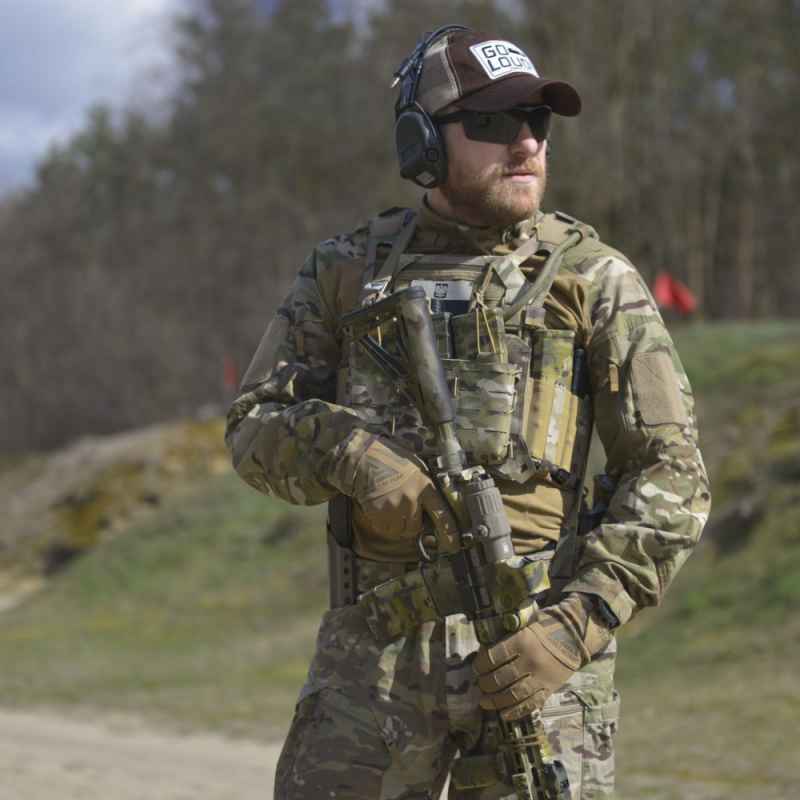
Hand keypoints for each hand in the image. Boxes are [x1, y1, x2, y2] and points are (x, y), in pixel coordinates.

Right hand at [350, 436, 457, 544]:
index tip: (453, 544)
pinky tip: (379, 508)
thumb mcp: (416, 471)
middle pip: (415, 528)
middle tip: (402, 511)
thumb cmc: (391, 462)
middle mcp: (412, 498)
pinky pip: (384, 528)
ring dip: (395, 525)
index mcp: (424, 485)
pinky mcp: (379, 512)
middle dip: (410, 525)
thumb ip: (424, 491)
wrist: (365, 458)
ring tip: (389, 507)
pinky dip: (382, 523)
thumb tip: (430, 514)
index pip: (442, 513)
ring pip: (399, 531)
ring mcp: (395, 506)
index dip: (449, 531)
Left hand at [474, 593, 612, 720]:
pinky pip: (531, 704)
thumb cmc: (543, 627)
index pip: (494, 657)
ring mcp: (541, 677)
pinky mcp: (550, 689)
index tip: (476, 668)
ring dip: (497, 701)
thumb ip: (506, 638)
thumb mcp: (523, 625)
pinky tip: (504, 714)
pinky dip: (516, 711)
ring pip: (514, 694)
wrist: (573, 636)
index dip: (481, 665)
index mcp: (522, 641)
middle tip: (480, 686)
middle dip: (486, 684)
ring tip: (485, 702)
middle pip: (501, 678)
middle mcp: (530, 661)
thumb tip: (483, 651)